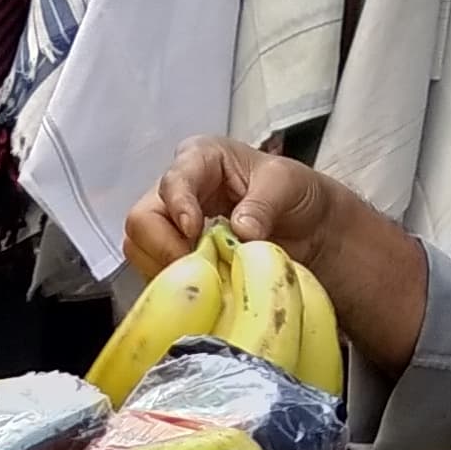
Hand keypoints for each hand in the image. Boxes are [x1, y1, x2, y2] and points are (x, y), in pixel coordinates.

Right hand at [121, 141, 428, 377]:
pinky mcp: (175, 257)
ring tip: (208, 280)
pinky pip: (157, 274)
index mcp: (201, 158)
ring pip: (141, 250)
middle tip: (200, 269)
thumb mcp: (288, 186)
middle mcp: (178, 190)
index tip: (195, 231)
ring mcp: (172, 226)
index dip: (178, 206)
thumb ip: (264, 203)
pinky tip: (207, 290)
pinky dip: (178, 286)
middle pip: (142, 220)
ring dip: (169, 271)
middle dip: (165, 247)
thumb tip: (240, 229)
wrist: (309, 228)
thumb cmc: (296, 194)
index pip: (172, 180)